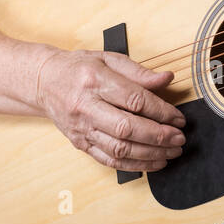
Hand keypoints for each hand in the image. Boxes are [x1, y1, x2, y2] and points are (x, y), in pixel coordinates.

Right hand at [33, 48, 186, 170]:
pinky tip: (153, 162)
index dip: (161, 111)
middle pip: (127, 128)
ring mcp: (81, 128)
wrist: (44, 82)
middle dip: (158, 137)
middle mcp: (86, 107)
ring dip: (150, 154)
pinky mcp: (80, 143)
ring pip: (119, 148)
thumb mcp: (109, 59)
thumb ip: (139, 72)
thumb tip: (167, 79)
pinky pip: (109, 160)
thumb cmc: (79, 69)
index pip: (134, 99)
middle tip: (179, 139)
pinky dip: (134, 165)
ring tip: (171, 153)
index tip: (179, 118)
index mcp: (95, 81)